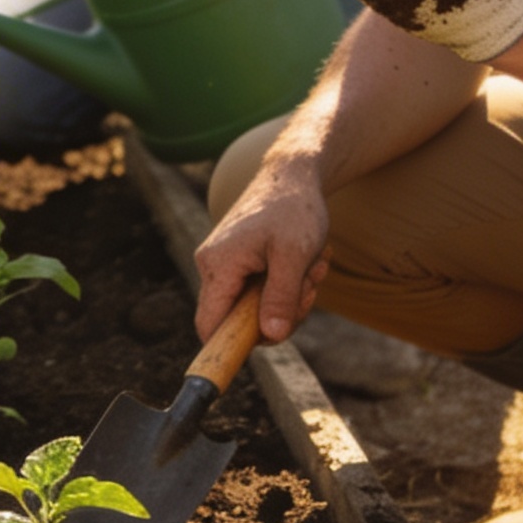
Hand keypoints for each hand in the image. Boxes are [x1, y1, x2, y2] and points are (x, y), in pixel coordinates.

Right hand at [194, 170, 331, 345]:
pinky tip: (304, 262)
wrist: (291, 174)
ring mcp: (225, 263)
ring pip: (255, 305)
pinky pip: (261, 289)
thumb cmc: (293, 210)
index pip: (209, 324)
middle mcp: (213, 265)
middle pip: (240, 318)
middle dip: (281, 311)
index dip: (230, 346)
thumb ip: (281, 298)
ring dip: (290, 295)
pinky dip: (287, 283)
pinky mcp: (239, 260)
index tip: (265, 348)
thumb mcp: (294, 256)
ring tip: (312, 267)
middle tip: (310, 287)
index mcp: (218, 265)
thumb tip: (269, 336)